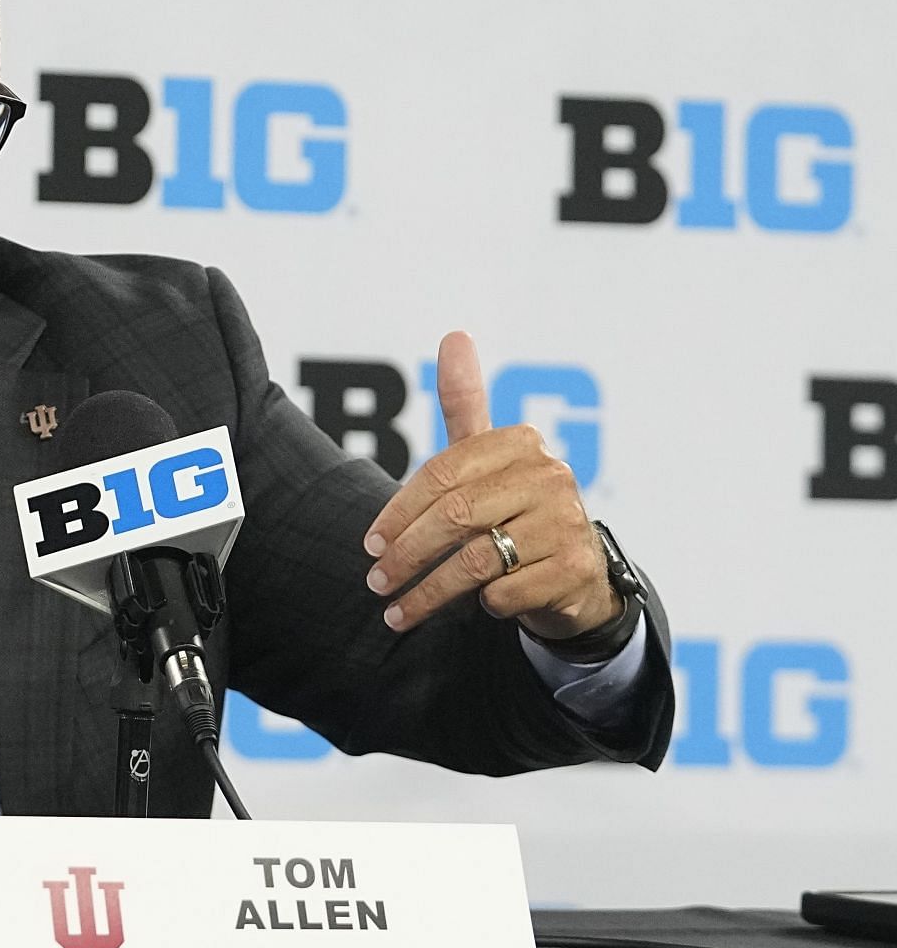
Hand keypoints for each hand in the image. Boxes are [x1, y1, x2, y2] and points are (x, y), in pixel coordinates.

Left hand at [363, 331, 617, 640]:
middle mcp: (551, 476)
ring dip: (429, 592)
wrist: (575, 570)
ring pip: (477, 561)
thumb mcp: (486, 456)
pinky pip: (505, 592)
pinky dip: (483, 604)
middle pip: (455, 516)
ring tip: (395, 612)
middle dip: (407, 554)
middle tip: (375, 580)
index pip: (442, 474)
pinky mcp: (575, 569)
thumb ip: (465, 402)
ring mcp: (567, 522)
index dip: (399, 512)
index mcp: (521, 443)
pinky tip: (475, 607)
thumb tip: (455, 335)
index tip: (370, 543)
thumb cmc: (515, 507)